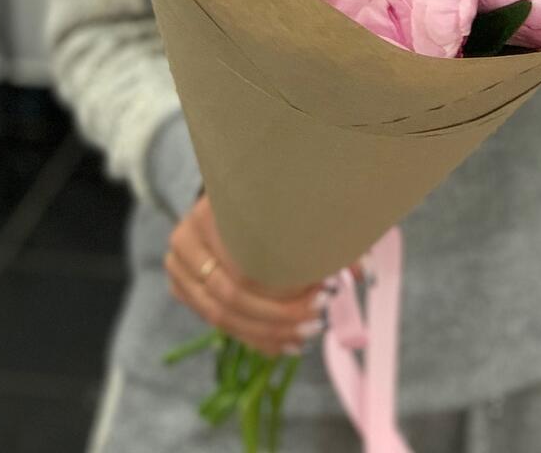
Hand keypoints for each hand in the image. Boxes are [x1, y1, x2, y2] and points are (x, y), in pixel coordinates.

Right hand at [166, 195, 326, 356]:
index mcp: (212, 208)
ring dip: (268, 332)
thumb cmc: (272, 197)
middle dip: (280, 314)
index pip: (247, 260)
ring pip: (223, 315)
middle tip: (318, 321)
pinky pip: (218, 323)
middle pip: (233, 292)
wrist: (233, 195)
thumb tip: (362, 273)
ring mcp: (178, 266)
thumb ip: (329, 233)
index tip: (326, 292)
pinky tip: (284, 343)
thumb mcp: (298, 203)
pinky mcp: (182, 287)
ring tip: (306, 336)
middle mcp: (187, 237)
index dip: (287, 283)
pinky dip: (255, 337)